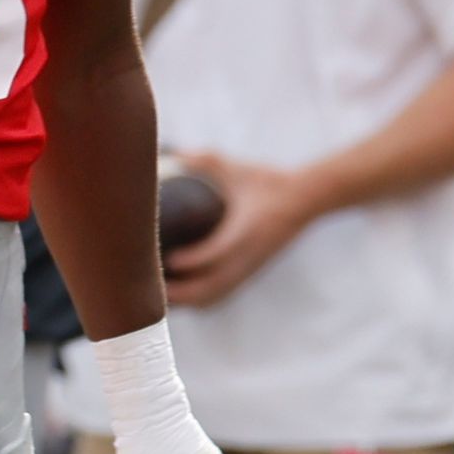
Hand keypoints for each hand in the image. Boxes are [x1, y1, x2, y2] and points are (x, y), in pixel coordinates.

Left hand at [161, 154, 322, 307]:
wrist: (306, 200)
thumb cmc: (270, 182)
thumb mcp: (239, 169)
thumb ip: (207, 160)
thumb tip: (174, 154)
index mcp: (246, 231)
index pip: (218, 253)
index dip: (192, 260)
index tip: (168, 259)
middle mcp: (247, 256)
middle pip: (210, 286)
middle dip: (179, 291)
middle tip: (147, 282)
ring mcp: (248, 267)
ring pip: (213, 295)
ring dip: (185, 299)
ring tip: (156, 294)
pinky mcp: (249, 272)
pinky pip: (220, 293)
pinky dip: (197, 298)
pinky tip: (179, 295)